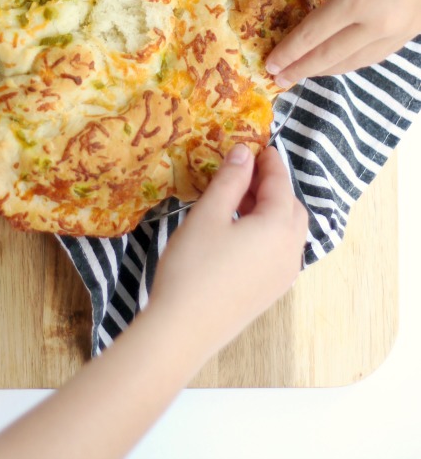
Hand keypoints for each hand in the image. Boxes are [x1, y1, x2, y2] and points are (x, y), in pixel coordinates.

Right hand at [149, 145, 307, 352]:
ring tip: (235, 201)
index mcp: (279, 227)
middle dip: (272, 186)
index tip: (254, 145)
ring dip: (269, 210)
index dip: (268, 161)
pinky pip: (279, 252)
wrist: (183, 331)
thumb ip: (230, 180)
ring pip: (287, 232)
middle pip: (292, 208)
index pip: (281, 183)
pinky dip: (267, 233)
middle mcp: (291, 252)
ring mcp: (283, 276)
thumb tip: (245, 152)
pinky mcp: (270, 293)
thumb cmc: (193, 266)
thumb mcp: (208, 214)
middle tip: (242, 173)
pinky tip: (237, 233)